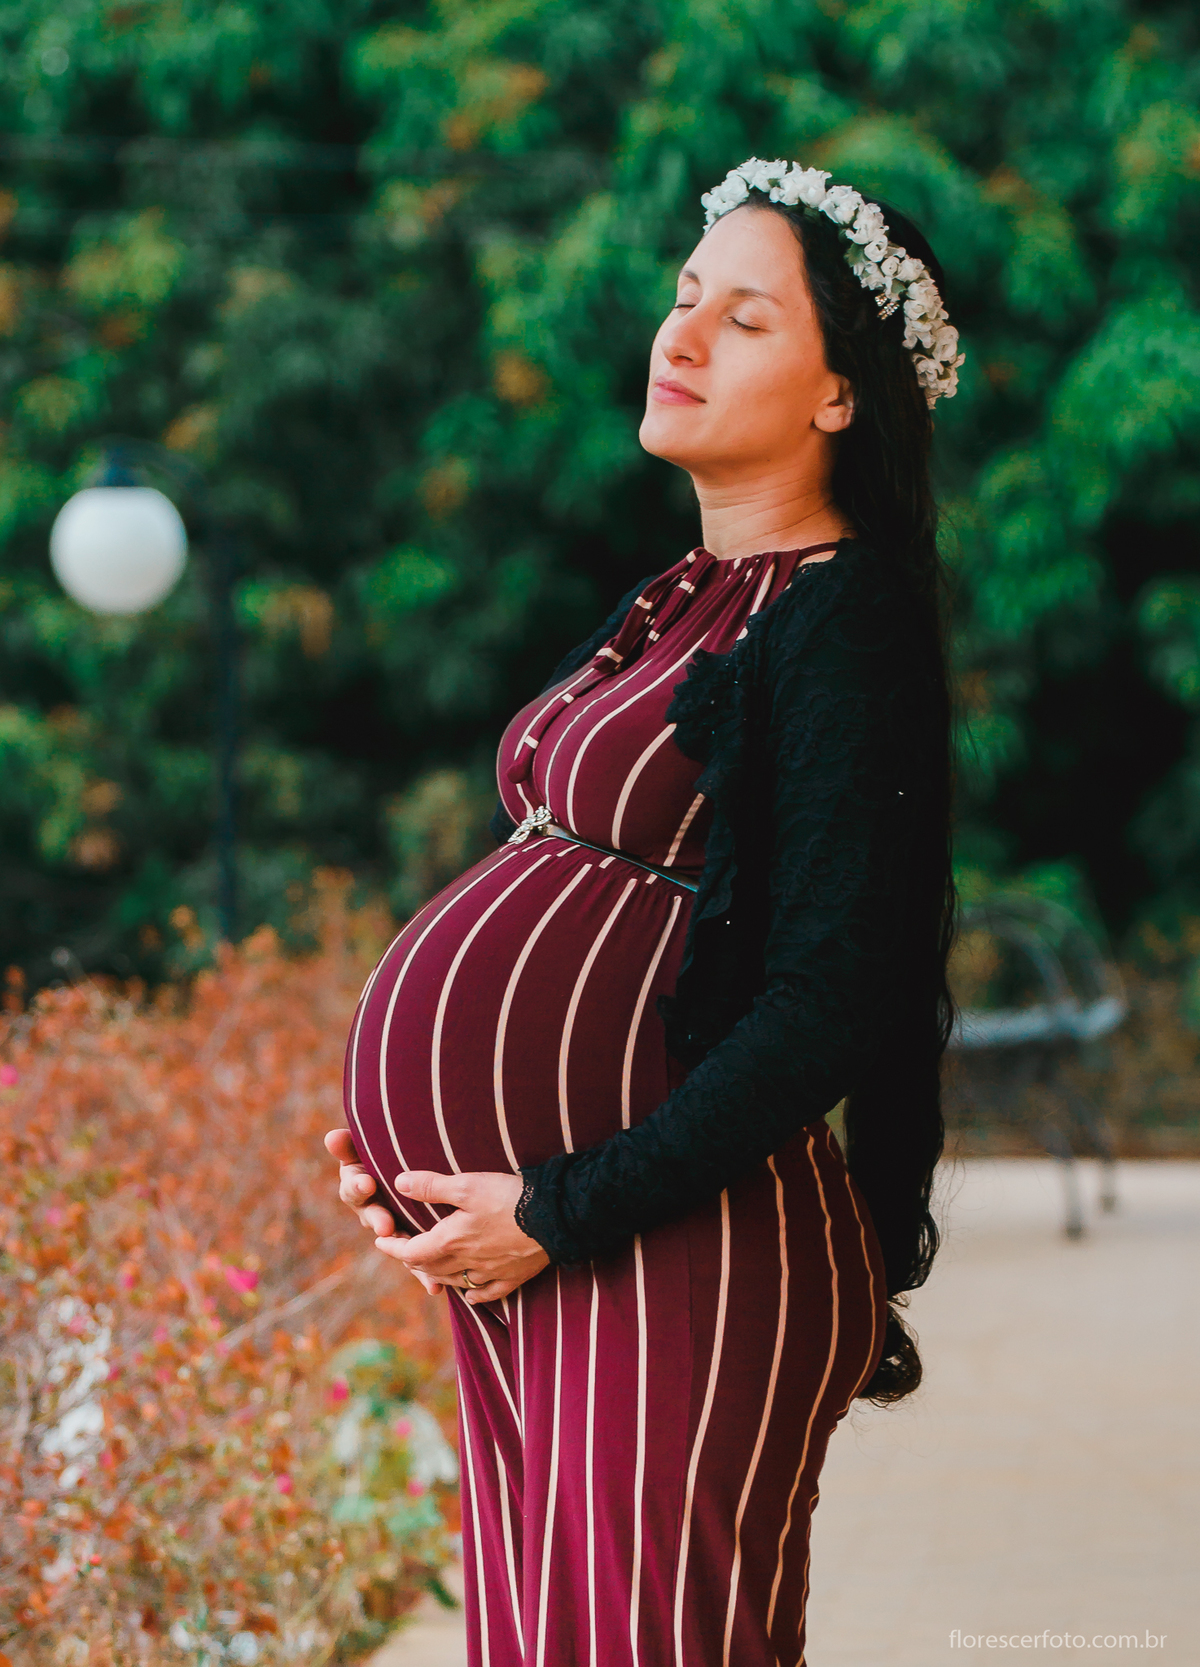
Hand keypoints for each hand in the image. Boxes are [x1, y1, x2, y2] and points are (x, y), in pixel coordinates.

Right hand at [323, 1128, 440, 1294]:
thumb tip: (332, 1136)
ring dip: (401, 1251)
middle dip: (378, 1220)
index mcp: (360, 1187)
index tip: (366, 1182)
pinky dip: (425, 1276)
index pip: (353, 1188)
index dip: (358, 1186)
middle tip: (386, 1225)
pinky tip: (434, 1289)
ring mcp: (393, 1228)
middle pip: (371, 1217)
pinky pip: (417, 1260)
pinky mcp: (413, 1242)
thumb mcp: (372, 1145)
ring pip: (394, 1243)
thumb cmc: (391, 1150)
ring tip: (411, 1258)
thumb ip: (353, 1144)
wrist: (420, 1166)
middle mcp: (372, 1210)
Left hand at [374, 1170, 549, 1304]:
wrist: (554, 1218)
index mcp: (451, 1241)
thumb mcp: (467, 1185)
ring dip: (437, 1276)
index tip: (380, 1242)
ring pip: (455, 1282)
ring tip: (428, 1269)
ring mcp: (490, 1273)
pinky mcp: (513, 1277)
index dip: (393, 1247)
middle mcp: (466, 1263)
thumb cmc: (508, 1198)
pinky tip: (470, 1293)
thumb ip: (432, 1186)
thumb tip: (399, 1182)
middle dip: (412, 1261)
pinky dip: (473, 1294)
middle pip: (431, 1269)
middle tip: (403, 1251)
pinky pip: (487, 1293)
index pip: (411, 1252)